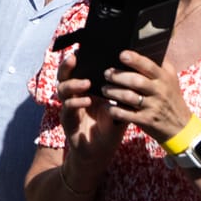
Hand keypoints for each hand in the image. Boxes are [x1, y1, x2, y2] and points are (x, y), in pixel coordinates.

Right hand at [53, 45, 127, 164]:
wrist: (101, 152)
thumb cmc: (110, 127)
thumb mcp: (120, 107)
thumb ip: (125, 92)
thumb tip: (139, 73)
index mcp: (86, 90)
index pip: (79, 70)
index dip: (78, 59)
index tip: (83, 48)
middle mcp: (74, 96)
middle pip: (64, 76)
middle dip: (67, 66)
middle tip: (75, 58)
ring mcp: (69, 108)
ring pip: (62, 90)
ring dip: (73, 84)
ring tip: (86, 83)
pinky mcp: (67, 121)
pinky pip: (67, 108)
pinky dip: (76, 103)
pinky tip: (86, 101)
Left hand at [100, 49, 192, 145]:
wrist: (181, 126)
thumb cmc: (170, 99)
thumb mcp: (170, 80)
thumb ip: (159, 66)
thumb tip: (144, 47)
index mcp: (164, 78)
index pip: (149, 66)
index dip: (135, 59)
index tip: (122, 55)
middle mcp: (159, 91)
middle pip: (136, 81)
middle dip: (118, 76)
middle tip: (107, 73)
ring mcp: (152, 106)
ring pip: (128, 97)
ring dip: (112, 92)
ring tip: (105, 89)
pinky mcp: (146, 120)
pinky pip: (125, 114)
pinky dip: (114, 110)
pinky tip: (108, 106)